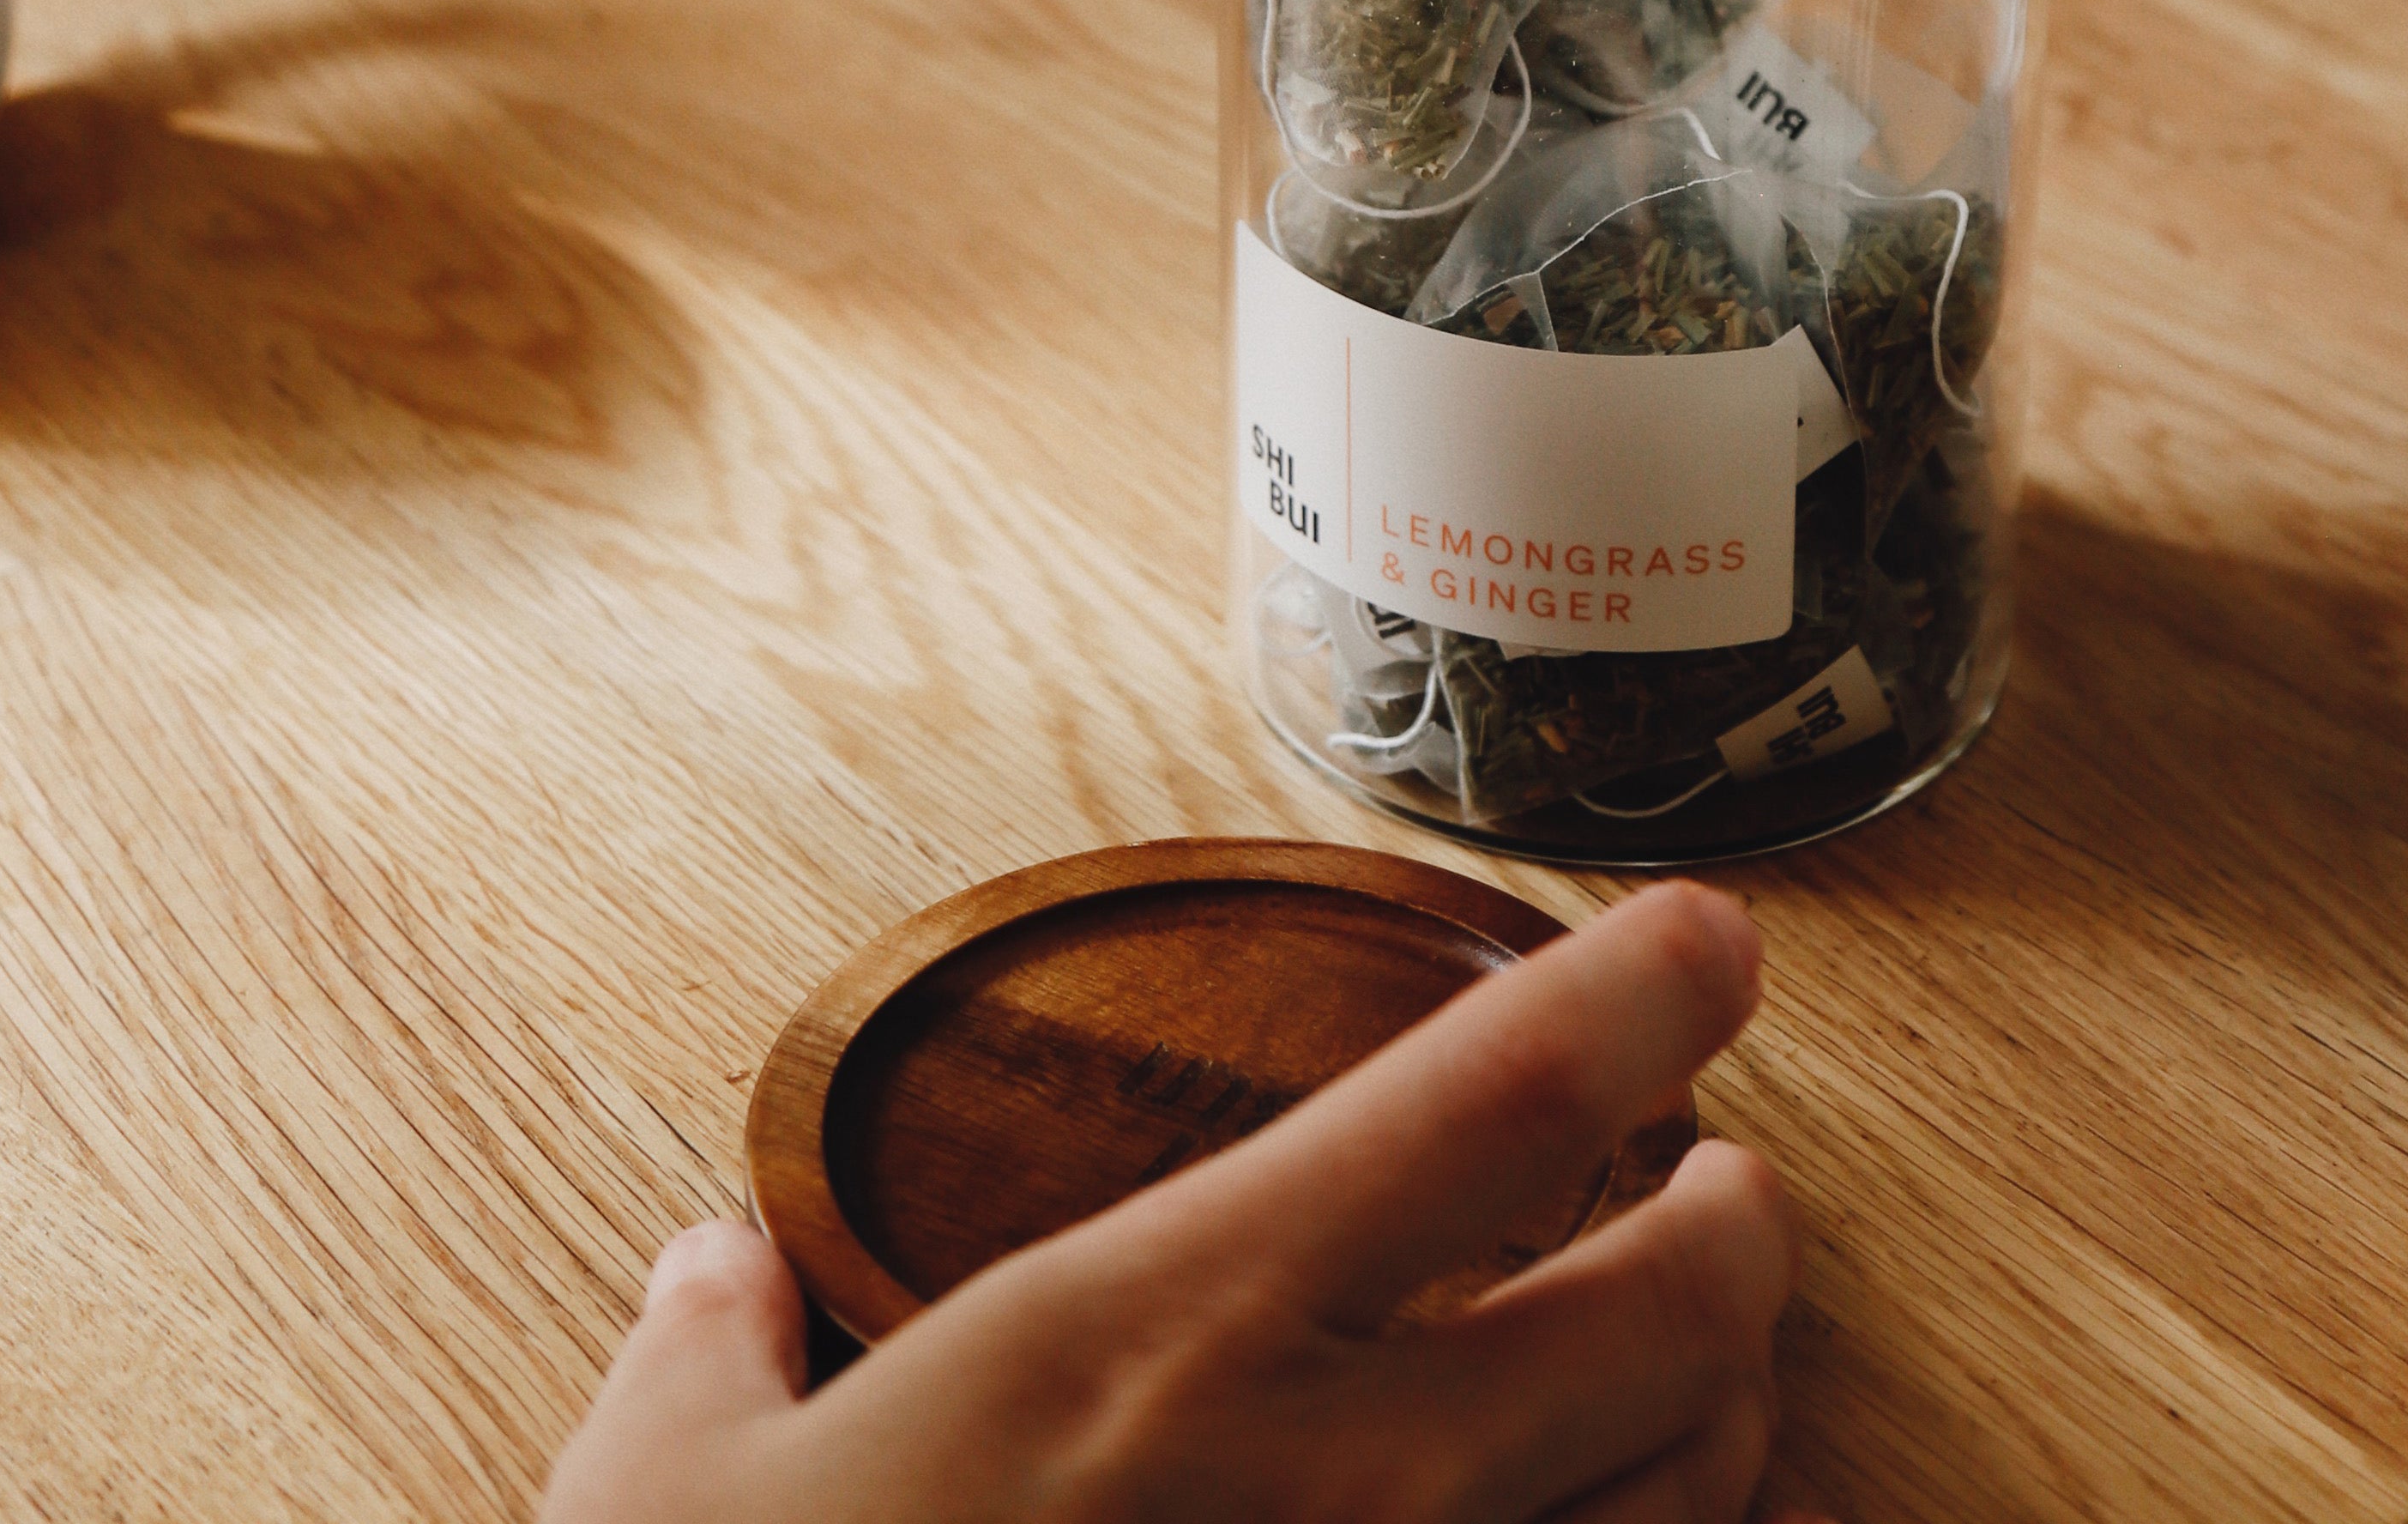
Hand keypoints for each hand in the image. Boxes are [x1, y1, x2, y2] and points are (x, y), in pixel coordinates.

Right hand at [540, 884, 1829, 1523]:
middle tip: (1720, 1192)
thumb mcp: (671, 1508)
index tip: (1709, 940)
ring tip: (1699, 1372)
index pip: (1490, 1097)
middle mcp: (1341, 1485)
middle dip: (1736, 1228)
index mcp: (1166, 1335)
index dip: (1635, 990)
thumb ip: (712, 1363)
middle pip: (1676, 1305)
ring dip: (1726, 1416)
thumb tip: (711, 1282)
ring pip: (1700, 1498)